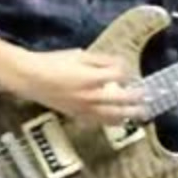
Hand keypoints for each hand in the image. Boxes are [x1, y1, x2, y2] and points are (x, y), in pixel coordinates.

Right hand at [6, 49, 146, 124]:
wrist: (30, 78)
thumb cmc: (53, 63)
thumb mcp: (78, 55)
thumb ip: (101, 61)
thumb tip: (119, 64)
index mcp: (92, 78)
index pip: (119, 76)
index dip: (127, 72)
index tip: (129, 70)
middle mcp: (91, 96)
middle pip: (122, 100)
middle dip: (137, 99)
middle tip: (147, 98)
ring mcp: (84, 108)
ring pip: (112, 116)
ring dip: (128, 115)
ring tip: (139, 114)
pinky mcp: (76, 115)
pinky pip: (98, 122)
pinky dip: (110, 121)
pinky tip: (117, 120)